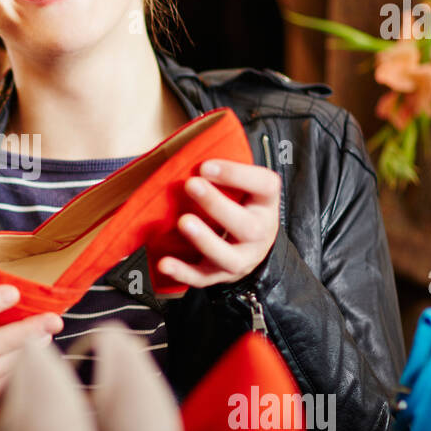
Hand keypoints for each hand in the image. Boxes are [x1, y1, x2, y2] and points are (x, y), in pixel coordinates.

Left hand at [156, 159, 280, 288]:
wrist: (253, 246)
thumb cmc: (240, 206)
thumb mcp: (244, 187)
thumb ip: (223, 173)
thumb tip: (184, 151)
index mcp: (265, 202)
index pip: (265, 186)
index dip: (237, 175)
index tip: (206, 165)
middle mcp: (260, 232)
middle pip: (247, 225)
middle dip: (217, 205)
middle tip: (191, 185)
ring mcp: (243, 258)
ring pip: (228, 257)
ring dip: (205, 240)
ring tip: (183, 221)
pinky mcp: (222, 275)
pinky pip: (203, 278)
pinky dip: (183, 272)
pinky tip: (165, 263)